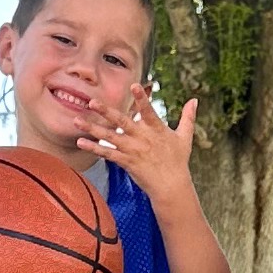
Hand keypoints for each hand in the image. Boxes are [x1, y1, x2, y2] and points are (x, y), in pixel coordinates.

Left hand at [92, 80, 199, 194]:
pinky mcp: (126, 162)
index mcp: (156, 129)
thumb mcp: (185, 137)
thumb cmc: (178, 161)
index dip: (142, 98)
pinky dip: (94, 148)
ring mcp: (133, 150)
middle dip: (106, 111)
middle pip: (122, 122)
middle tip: (92, 102)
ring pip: (110, 137)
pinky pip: (107, 154)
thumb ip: (188, 117)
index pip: (148, 110)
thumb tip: (195, 100)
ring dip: (93, 129)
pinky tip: (81, 142)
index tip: (135, 85)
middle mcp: (142, 138)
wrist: (172, 187)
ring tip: (77, 120)